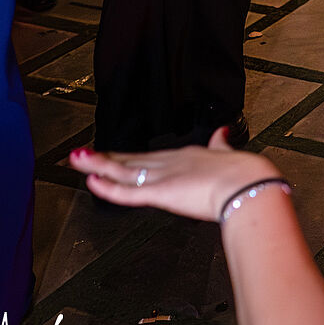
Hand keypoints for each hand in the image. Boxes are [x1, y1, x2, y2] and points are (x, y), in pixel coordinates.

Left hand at [70, 128, 281, 222]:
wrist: (249, 184)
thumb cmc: (245, 174)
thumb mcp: (230, 154)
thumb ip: (221, 146)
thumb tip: (221, 132)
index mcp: (188, 155)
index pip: (150, 158)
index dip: (129, 158)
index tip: (114, 156)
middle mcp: (171, 162)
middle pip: (130, 161)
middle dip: (105, 159)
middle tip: (82, 153)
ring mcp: (164, 176)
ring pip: (122, 171)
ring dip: (96, 164)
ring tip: (75, 158)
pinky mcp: (160, 192)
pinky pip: (126, 191)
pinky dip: (107, 188)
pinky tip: (91, 181)